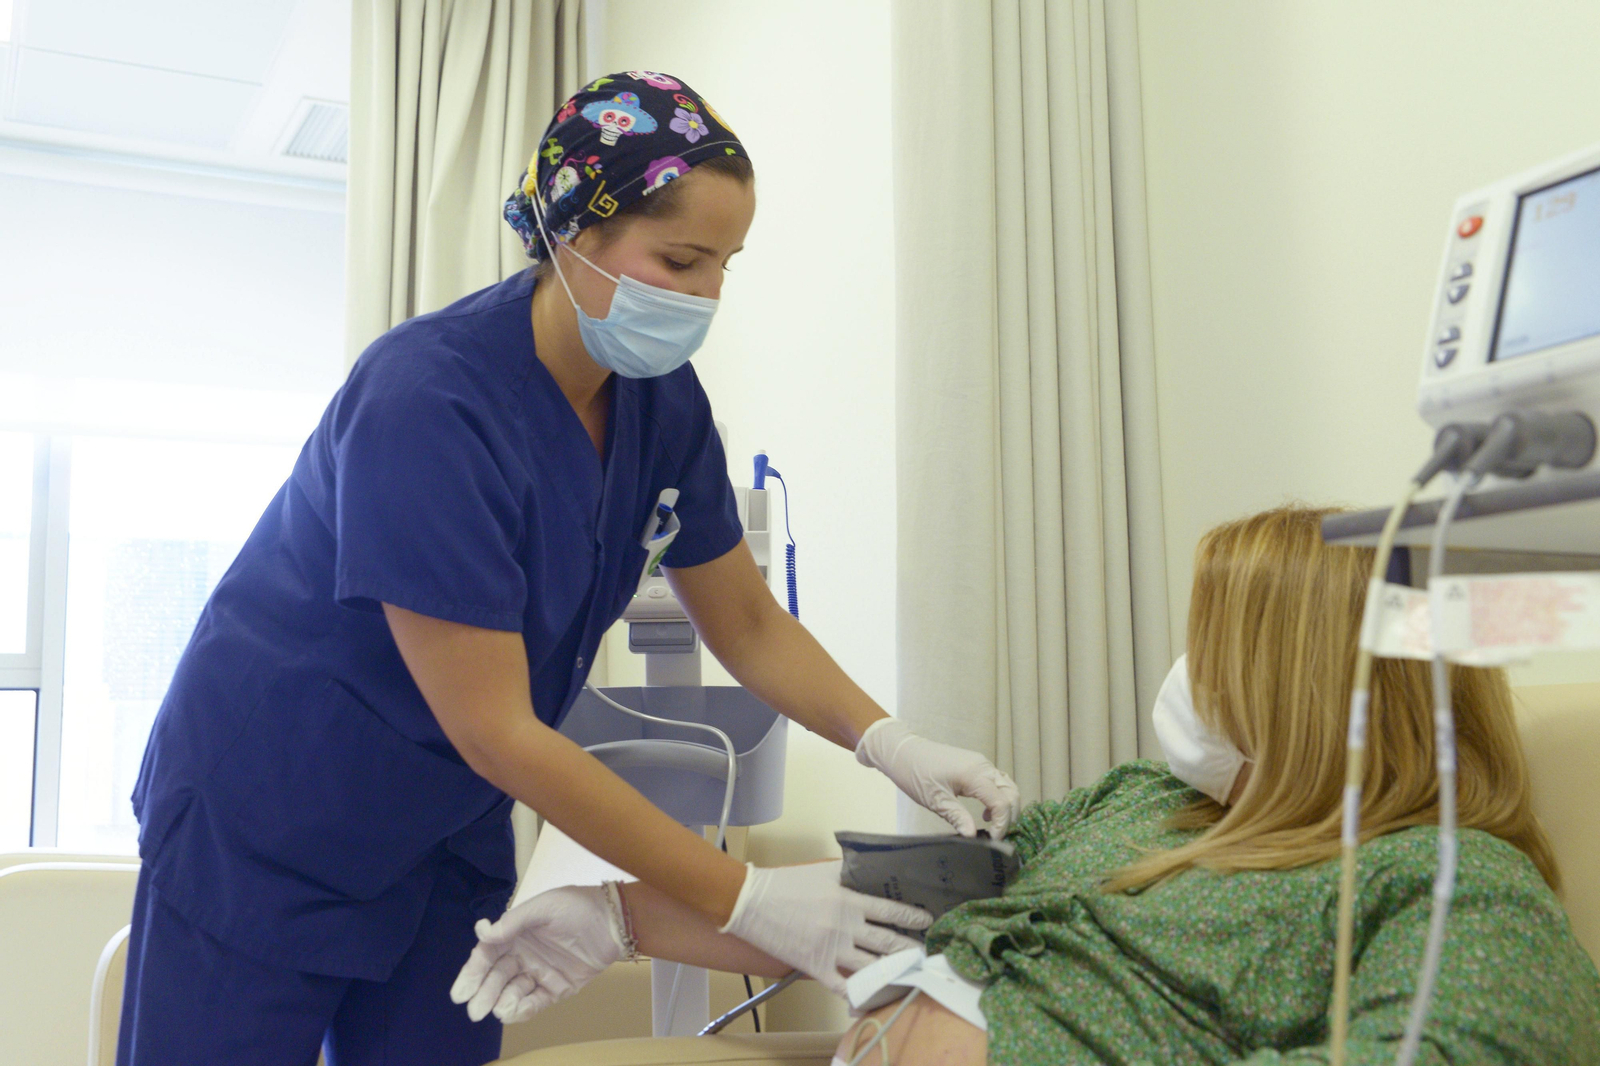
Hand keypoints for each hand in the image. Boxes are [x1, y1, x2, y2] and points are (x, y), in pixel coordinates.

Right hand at [450, 885, 625, 1023]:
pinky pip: (536, 1002)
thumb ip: (514, 922)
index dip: (472, 972)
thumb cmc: (577, 907)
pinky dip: (523, 1009)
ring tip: (497, 1009)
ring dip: (501, 1002)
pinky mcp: (557, 988)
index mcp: (516, 934)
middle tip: (474, 1010)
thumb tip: (483, 934)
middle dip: (483, 994)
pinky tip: (513, 1011)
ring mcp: (539, 973)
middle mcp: (524, 955)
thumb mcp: (544, 907)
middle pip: (496, 977)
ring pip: (513, 992)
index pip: (488, 955)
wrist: (614, 921)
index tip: (460, 991)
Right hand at [719, 860, 930, 994]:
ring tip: (910, 973)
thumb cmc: (787, 883)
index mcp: (848, 899)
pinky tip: (875, 996)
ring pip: (872, 966)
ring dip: (894, 971)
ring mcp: (831, 950)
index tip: (926, 920)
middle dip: (910, 948)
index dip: (911, 916)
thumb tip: (874, 869)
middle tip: (926, 952)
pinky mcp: (816, 967)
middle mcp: (845, 926)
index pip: (889, 909)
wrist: (752, 902)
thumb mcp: (823, 870)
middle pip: (887, 941)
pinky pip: (844, 987)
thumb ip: (850, 872)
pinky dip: (861, 994)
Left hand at [855, 718, 1020, 837]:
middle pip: (1011, 792)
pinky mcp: (975, 765)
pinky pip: (996, 781)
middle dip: (1010, 815)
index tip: (993, 840)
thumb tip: (973, 836)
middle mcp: (982, 766)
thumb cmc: (915, 773)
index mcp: (974, 774)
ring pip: (1006, 786)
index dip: (1002, 824)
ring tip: (992, 825)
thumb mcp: (935, 800)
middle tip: (997, 835)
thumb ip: (957, 817)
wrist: (902, 752)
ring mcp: (980, 763)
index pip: (1002, 802)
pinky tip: (985, 812)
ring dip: (1006, 806)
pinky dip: (998, 797)